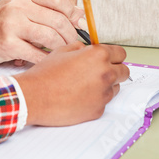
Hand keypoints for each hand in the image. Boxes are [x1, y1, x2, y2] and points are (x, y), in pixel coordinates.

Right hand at [0, 0, 85, 65]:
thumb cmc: (0, 24)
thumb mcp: (20, 9)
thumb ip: (45, 10)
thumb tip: (80, 17)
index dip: (73, 13)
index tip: (80, 24)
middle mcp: (18, 6)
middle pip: (58, 20)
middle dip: (71, 35)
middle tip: (75, 44)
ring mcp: (12, 24)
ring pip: (51, 37)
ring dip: (61, 48)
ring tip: (63, 52)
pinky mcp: (8, 43)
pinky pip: (37, 53)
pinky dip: (47, 59)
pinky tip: (48, 60)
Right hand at [15, 42, 129, 125]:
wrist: (34, 97)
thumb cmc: (46, 74)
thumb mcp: (62, 51)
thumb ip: (81, 48)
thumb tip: (87, 49)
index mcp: (98, 55)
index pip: (121, 53)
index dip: (113, 55)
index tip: (109, 58)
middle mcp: (105, 74)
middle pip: (124, 71)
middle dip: (115, 70)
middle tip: (100, 72)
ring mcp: (103, 94)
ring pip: (115, 87)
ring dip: (106, 85)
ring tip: (86, 85)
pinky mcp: (98, 110)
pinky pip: (103, 102)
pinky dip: (96, 99)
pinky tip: (80, 97)